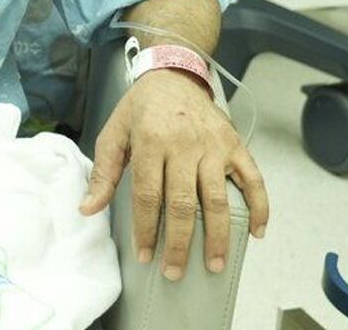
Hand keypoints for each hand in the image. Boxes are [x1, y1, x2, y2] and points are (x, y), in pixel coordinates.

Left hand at [79, 70, 269, 281]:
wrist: (174, 75)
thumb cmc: (141, 109)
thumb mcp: (113, 133)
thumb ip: (104, 173)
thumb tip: (88, 209)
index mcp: (151, 141)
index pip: (148, 195)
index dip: (147, 229)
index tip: (145, 255)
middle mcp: (184, 144)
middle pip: (183, 203)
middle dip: (180, 243)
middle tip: (175, 272)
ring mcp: (213, 145)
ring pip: (217, 198)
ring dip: (218, 235)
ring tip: (215, 264)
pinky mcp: (234, 144)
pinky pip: (253, 178)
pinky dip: (259, 207)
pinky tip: (257, 232)